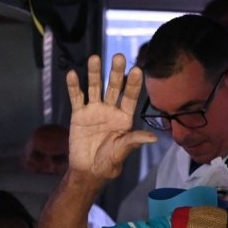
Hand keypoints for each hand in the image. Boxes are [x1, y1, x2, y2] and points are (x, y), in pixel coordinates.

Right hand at [65, 54, 157, 180]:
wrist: (88, 170)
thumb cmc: (109, 163)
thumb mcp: (122, 152)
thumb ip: (134, 141)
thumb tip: (153, 137)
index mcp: (124, 118)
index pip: (130, 98)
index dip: (133, 85)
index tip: (137, 70)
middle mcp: (111, 110)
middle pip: (114, 88)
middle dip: (116, 73)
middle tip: (119, 57)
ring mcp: (94, 110)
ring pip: (95, 88)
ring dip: (95, 73)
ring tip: (95, 58)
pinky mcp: (79, 114)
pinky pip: (76, 97)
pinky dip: (74, 86)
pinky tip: (73, 74)